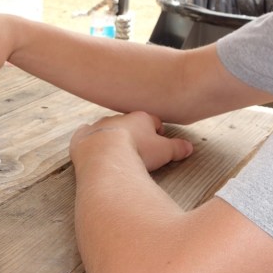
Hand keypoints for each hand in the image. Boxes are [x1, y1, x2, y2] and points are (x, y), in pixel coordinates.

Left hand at [70, 111, 192, 172]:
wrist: (105, 155)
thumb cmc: (137, 151)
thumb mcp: (165, 151)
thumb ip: (178, 148)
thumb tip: (189, 147)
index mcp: (140, 117)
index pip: (153, 120)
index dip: (158, 131)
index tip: (159, 141)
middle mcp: (118, 117)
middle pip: (129, 123)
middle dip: (134, 133)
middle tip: (138, 148)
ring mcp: (99, 125)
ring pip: (107, 126)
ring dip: (112, 136)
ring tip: (116, 151)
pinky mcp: (82, 136)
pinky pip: (85, 133)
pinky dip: (89, 139)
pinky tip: (91, 147)